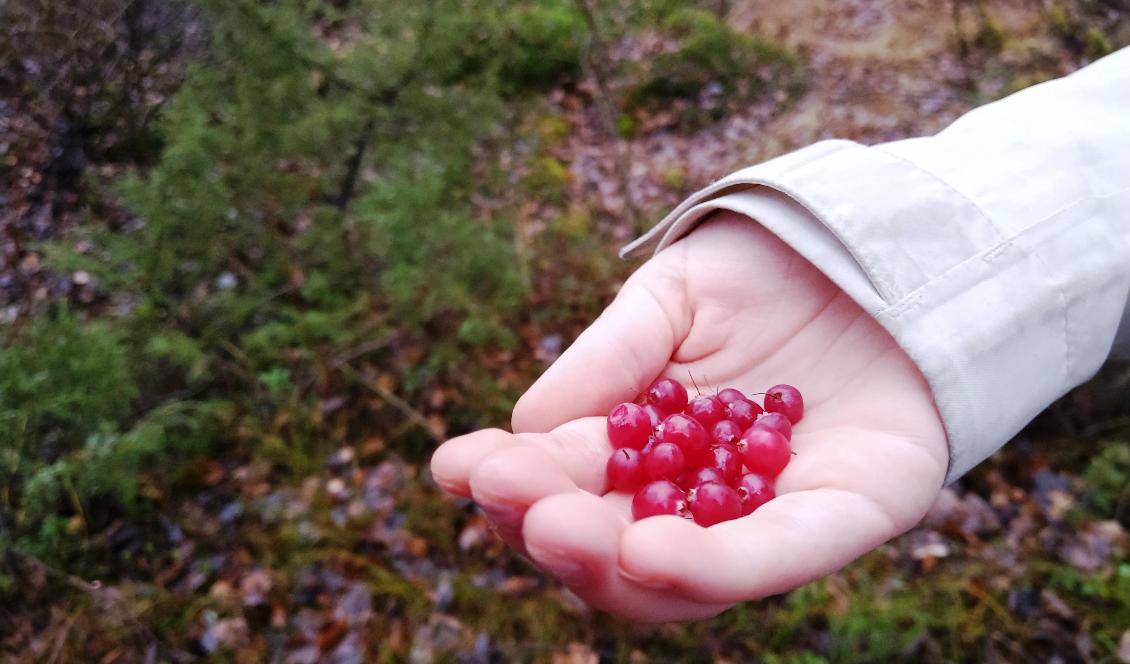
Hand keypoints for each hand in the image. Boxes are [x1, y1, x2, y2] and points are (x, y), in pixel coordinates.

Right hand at [430, 212, 947, 620]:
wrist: (887, 238)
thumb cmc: (770, 270)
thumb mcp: (671, 298)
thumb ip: (608, 362)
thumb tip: (526, 430)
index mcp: (654, 453)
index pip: (574, 488)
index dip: (514, 482)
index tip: (456, 464)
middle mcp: (704, 500)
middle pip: (616, 550)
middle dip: (553, 529)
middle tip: (506, 495)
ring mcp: (771, 517)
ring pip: (681, 578)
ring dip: (613, 560)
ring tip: (556, 526)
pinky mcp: (845, 516)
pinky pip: (775, 559)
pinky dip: (713, 567)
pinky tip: (650, 550)